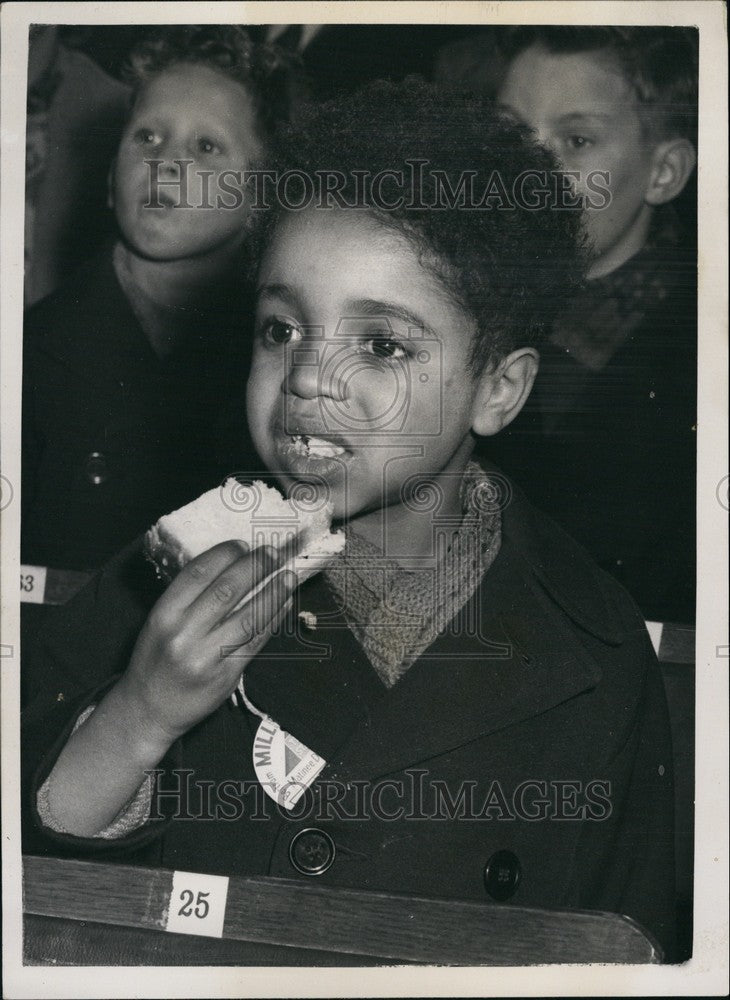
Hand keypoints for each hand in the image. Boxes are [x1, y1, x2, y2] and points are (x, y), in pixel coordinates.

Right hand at [118, 541, 297, 745]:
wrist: (147, 710)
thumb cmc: (156, 659)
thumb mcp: (160, 623)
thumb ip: (188, 598)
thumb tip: (232, 566)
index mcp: (163, 615)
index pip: (198, 573)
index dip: (224, 554)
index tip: (242, 544)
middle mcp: (183, 634)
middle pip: (227, 590)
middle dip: (255, 567)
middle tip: (273, 554)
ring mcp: (205, 657)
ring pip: (248, 617)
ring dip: (272, 593)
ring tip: (287, 577)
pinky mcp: (225, 677)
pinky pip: (255, 643)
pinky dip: (272, 622)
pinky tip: (283, 607)